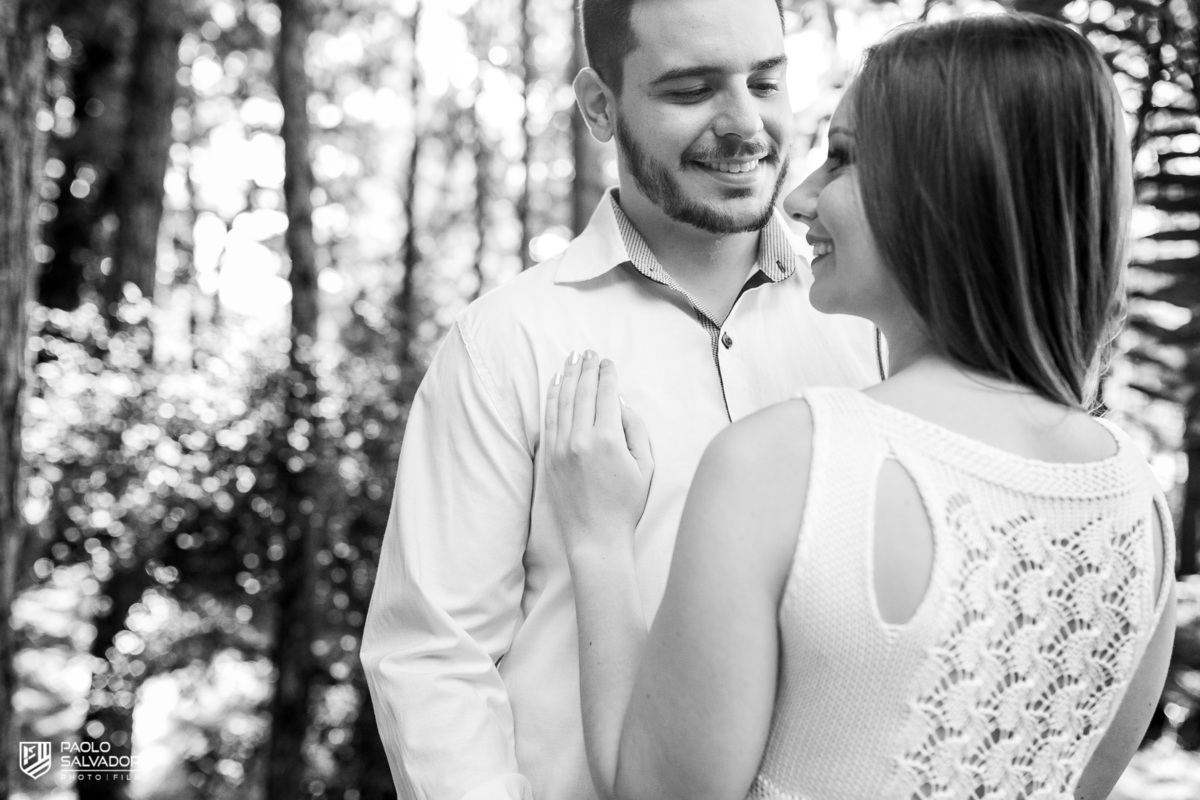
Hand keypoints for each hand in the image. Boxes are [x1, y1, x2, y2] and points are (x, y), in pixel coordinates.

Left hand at [543, 351, 653, 555]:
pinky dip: (552, 397)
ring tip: (572, 358)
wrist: (595, 537)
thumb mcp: (645, 466)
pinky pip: (550, 418)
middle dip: (587, 369)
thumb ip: (634, 428)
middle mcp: (580, 439)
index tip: (609, 362)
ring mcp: (561, 447)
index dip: (608, 375)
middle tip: (590, 352)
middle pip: (583, 392)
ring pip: (563, 401)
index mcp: (607, 439)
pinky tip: (555, 383)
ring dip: (568, 376)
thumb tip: (618, 402)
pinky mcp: (549, 457)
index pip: (606, 395)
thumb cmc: (626, 504)